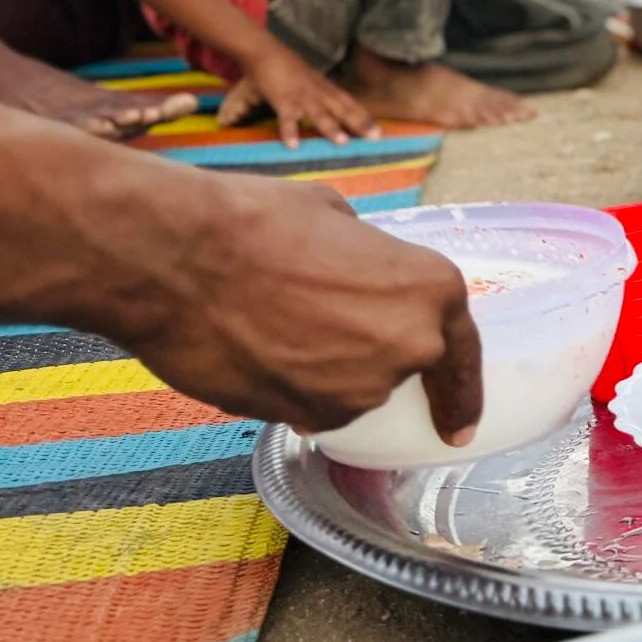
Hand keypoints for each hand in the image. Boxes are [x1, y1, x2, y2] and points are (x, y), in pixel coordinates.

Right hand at [122, 175, 483, 437]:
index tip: (459, 425)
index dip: (460, 391)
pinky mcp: (307, 415)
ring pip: (352, 389)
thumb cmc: (256, 222)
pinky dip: (290, 388)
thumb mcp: (336, 216)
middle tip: (318, 327)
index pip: (462, 354)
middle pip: (400, 366)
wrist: (179, 257)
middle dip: (364, 352)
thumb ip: (369, 258)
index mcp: (433, 289)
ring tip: (271, 322)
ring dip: (322, 368)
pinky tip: (255, 349)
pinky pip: (311, 408)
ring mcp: (360, 388)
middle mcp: (410, 345)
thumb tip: (361, 274)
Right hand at [222, 48, 376, 147]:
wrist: (265, 51)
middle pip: (341, 109)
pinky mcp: (281, 100)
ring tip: (342, 142)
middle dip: (359, 123)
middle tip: (375, 137)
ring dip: (330, 127)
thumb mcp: (310, 79)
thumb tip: (331, 109)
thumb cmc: (287, 66)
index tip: (379, 130)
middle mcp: (317, 92)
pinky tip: (293, 145)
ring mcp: (300, 97)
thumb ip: (321, 93)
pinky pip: (286, 119)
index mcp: (325, 87)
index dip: (364, 116)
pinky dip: (289, 131)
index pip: (349, 103)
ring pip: (318, 113)